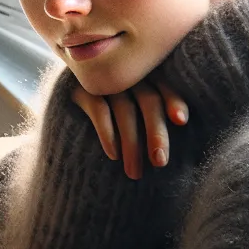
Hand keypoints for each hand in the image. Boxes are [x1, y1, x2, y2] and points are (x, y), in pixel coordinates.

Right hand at [70, 77, 188, 178]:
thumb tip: (176, 138)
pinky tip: (114, 155)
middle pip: (149, 100)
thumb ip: (156, 116)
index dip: (174, 101)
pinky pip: (99, 110)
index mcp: (147, 75)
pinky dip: (108, 134)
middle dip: (156, 132)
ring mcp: (105, 81)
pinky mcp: (81, 89)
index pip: (164, 87)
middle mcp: (129, 75)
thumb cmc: (114, 114)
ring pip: (125, 110)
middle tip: (160, 162)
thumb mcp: (137, 110)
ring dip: (132, 144)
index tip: (181, 121)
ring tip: (134, 173)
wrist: (66, 102)